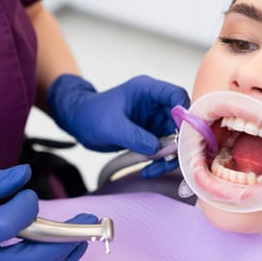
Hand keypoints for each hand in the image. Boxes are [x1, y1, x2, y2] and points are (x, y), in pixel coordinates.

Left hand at [47, 74, 189, 176]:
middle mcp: (154, 104)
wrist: (78, 123)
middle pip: (180, 121)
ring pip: (174, 139)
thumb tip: (158, 149)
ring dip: (168, 156)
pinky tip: (148, 170)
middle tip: (170, 159)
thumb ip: (136, 137)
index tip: (181, 135)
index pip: (177, 95)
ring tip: (154, 169)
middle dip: (178, 142)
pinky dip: (159, 161)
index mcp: (147, 90)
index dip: (184, 114)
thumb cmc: (90, 114)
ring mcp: (153, 120)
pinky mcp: (150, 135)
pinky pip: (163, 149)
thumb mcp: (112, 126)